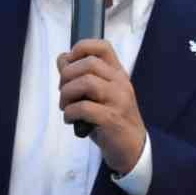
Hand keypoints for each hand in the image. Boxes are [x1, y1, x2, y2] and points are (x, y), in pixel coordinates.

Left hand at [57, 39, 146, 174]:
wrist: (133, 148)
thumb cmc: (112, 119)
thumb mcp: (100, 95)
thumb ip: (82, 76)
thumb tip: (62, 59)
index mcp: (118, 74)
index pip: (103, 47)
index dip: (81, 48)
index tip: (68, 62)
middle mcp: (120, 83)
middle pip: (88, 64)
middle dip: (67, 76)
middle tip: (63, 92)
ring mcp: (118, 100)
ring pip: (86, 82)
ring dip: (66, 94)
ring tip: (65, 106)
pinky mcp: (111, 119)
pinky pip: (84, 107)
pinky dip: (70, 112)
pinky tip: (70, 119)